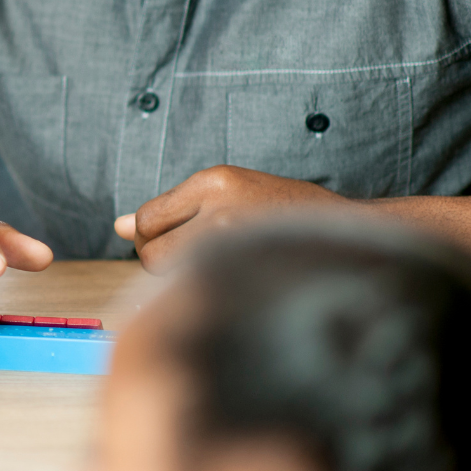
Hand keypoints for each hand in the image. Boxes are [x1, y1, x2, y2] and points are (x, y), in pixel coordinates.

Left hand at [115, 165, 353, 269]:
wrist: (353, 233)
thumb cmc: (285, 213)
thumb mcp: (230, 193)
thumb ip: (174, 209)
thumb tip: (116, 226)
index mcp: (214, 179)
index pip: (146, 218)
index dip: (150, 238)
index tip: (173, 245)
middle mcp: (220, 205)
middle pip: (149, 249)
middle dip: (158, 261)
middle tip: (191, 262)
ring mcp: (235, 238)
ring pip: (169, 273)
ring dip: (179, 278)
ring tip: (215, 269)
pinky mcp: (248, 264)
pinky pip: (197, 288)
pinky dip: (201, 291)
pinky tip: (227, 283)